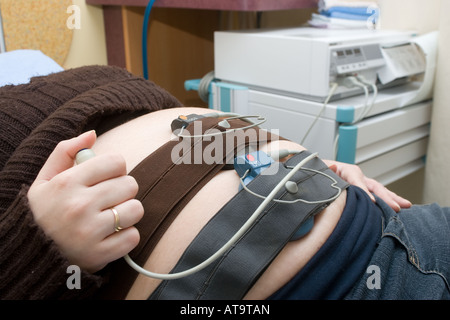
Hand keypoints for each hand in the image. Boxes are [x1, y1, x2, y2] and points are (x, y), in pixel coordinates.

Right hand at [28, 131, 143, 272]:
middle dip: (122, 190)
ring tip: (110, 217)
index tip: (106, 178)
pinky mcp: (100, 254)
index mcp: (67, 183)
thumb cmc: (45, 212)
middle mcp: (78, 206)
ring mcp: (90, 232)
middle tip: (107, 199)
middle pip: (130, 184)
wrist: (34, 255)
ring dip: (127, 213)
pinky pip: (133, 236)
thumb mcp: (46, 179)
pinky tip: (110, 236)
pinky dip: (126, 236)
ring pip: (136, 209)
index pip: (116, 162)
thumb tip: (92, 135)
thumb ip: (65, 152)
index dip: (115, 169)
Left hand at [324, 159, 411, 211]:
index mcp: (346, 170)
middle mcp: (357, 176)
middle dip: (385, 197)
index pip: (357, 180)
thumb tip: (332, 166)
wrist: (314, 169)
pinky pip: (376, 196)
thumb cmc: (316, 170)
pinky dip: (387, 201)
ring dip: (392, 198)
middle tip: (397, 207)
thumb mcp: (318, 169)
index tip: (371, 201)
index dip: (364, 190)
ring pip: (378, 191)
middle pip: (373, 186)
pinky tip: (398, 208)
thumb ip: (325, 169)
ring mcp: (361, 183)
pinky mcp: (361, 191)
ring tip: (406, 206)